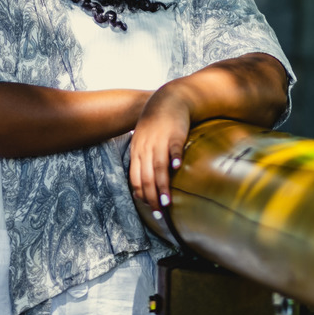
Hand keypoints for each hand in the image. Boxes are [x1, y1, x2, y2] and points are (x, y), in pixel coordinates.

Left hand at [129, 85, 191, 213]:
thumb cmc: (156, 125)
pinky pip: (173, 147)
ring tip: (167, 201)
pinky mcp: (174, 133)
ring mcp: (159, 140)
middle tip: (160, 214)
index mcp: (137, 151)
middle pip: (146, 177)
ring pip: (158, 166)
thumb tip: (143, 185)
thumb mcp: (144, 142)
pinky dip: (174, 157)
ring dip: (162, 185)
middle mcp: (145, 147)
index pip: (135, 178)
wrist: (169, 100)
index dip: (142, 195)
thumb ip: (142, 161)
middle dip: (152, 197)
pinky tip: (178, 167)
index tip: (150, 209)